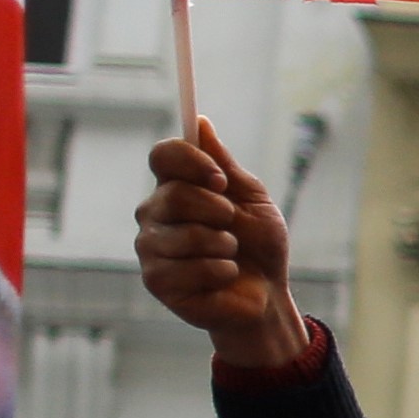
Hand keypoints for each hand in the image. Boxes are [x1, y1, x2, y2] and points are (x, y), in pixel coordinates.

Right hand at [139, 115, 316, 375]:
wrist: (267, 294)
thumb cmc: (258, 246)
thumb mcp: (251, 199)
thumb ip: (224, 165)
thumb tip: (200, 123)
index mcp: (175, 186)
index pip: (163, 156)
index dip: (190, 161)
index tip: (220, 179)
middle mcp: (154, 214)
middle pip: (173, 194)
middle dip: (216, 210)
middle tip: (232, 224)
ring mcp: (151, 248)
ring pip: (184, 234)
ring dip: (223, 245)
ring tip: (231, 255)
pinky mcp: (157, 281)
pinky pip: (188, 269)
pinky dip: (220, 271)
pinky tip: (225, 276)